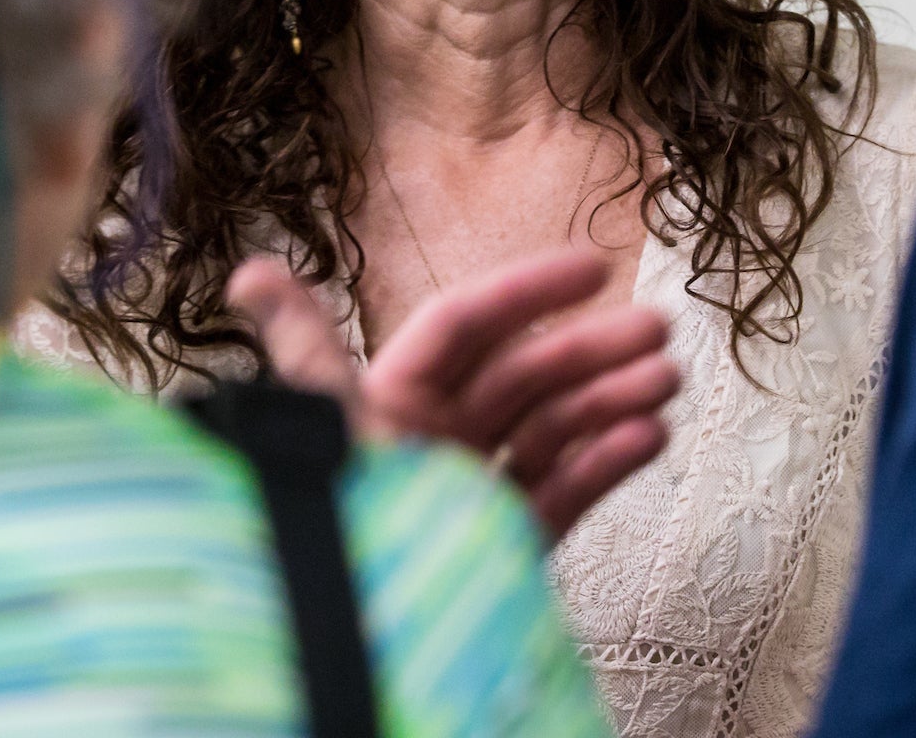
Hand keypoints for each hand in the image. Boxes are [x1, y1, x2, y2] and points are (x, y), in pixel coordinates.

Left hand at [226, 249, 678, 539]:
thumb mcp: (327, 430)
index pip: (465, 327)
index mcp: (388, 401)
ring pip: (553, 429)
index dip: (527, 292)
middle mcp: (432, 441)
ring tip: (667, 381)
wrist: (361, 647)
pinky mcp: (504, 544)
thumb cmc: (344, 529)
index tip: (593, 268)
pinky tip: (647, 437)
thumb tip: (249, 273)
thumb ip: (306, 351)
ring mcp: (472, 493)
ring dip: (612, 399)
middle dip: (591, 348)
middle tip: (656, 330)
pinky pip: (562, 493)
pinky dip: (606, 463)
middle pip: (523, 375)